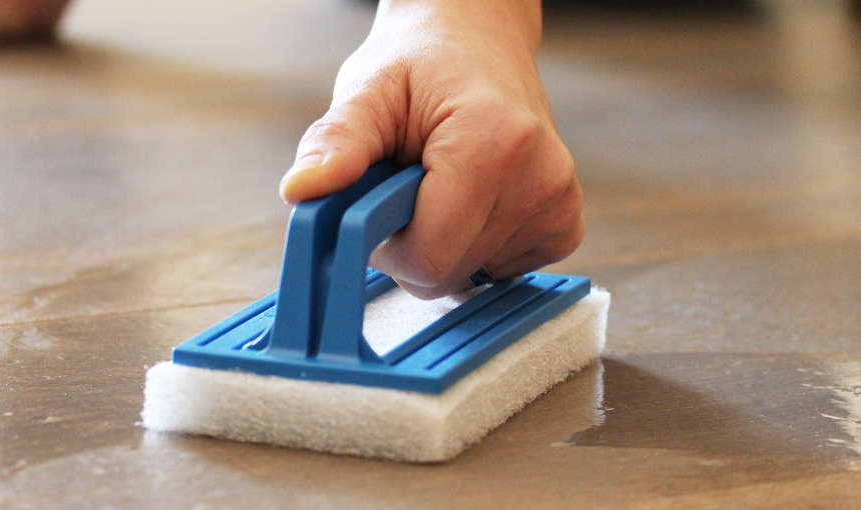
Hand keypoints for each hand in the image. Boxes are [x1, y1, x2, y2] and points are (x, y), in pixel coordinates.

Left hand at [279, 0, 583, 298]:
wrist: (475, 45)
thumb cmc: (419, 67)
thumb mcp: (367, 93)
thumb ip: (336, 144)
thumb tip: (300, 190)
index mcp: (493, 141)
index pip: (430, 257)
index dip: (388, 246)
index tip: (379, 204)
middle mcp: (541, 175)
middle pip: (450, 273)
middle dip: (412, 245)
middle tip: (405, 191)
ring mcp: (559, 202)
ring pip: (473, 276)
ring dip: (442, 244)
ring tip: (439, 186)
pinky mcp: (565, 221)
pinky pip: (504, 270)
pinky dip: (475, 248)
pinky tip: (472, 202)